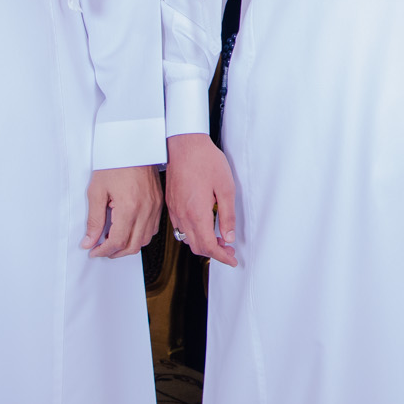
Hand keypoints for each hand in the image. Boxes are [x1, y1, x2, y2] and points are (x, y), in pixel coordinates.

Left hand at [83, 165, 161, 258]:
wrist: (132, 145)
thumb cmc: (114, 163)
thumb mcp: (96, 191)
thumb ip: (94, 220)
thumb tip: (89, 241)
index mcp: (129, 207)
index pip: (117, 242)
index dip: (103, 251)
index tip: (93, 250)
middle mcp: (145, 209)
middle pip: (133, 246)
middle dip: (115, 252)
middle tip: (101, 249)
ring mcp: (155, 207)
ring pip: (145, 240)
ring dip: (129, 245)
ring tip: (114, 239)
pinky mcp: (158, 203)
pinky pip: (153, 228)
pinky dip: (141, 235)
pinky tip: (129, 229)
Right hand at [165, 133, 238, 266]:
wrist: (184, 144)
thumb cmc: (205, 161)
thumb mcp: (226, 187)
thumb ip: (227, 215)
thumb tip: (228, 237)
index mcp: (196, 213)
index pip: (208, 246)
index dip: (221, 256)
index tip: (232, 259)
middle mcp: (182, 215)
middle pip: (196, 246)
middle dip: (214, 252)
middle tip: (229, 250)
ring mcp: (174, 210)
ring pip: (187, 238)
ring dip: (203, 243)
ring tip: (219, 238)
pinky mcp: (171, 204)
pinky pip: (180, 227)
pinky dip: (193, 233)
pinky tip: (204, 225)